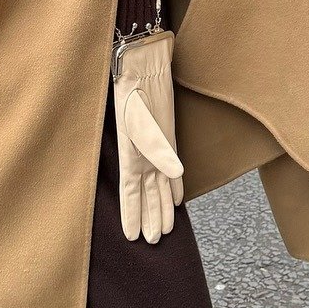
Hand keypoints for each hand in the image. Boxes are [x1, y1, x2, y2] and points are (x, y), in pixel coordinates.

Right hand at [111, 30, 183, 242]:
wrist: (143, 65)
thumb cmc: (134, 91)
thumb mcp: (142, 120)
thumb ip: (157, 148)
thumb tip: (176, 174)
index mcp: (130, 156)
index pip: (130, 194)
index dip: (131, 215)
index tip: (132, 237)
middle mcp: (143, 156)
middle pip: (147, 195)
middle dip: (149, 217)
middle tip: (153, 241)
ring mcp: (157, 148)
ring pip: (160, 186)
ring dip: (162, 207)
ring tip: (164, 229)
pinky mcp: (169, 138)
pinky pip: (171, 168)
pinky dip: (175, 186)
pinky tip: (178, 198)